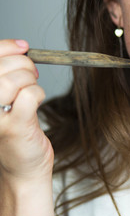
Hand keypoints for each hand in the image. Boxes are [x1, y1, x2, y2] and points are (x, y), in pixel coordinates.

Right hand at [0, 39, 52, 181]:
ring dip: (31, 82)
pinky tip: (36, 104)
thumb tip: (21, 47)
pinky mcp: (12, 126)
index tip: (24, 47)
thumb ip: (6, 75)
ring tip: (32, 93)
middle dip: (25, 66)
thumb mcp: (4, 98)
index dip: (7, 47)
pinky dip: (39, 94)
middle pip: (4, 67)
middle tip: (32, 76)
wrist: (21, 168)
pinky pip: (30, 94)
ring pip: (17, 79)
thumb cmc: (14, 130)